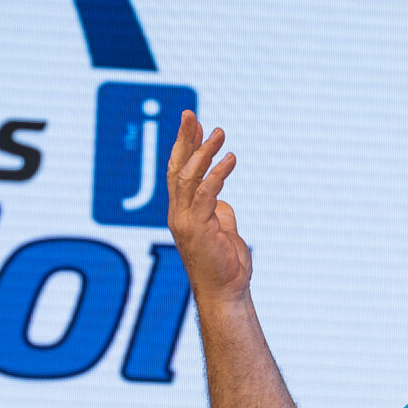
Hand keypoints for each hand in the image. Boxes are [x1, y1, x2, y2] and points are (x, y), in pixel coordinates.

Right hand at [167, 109, 250, 307]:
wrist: (226, 293)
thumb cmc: (226, 266)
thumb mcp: (224, 231)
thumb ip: (219, 211)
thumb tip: (221, 199)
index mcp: (182, 212)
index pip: (180, 172)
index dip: (185, 146)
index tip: (194, 124)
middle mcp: (178, 213)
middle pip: (177, 168)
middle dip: (184, 139)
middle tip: (190, 114)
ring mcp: (185, 220)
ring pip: (189, 177)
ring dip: (203, 152)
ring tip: (220, 132)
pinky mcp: (198, 228)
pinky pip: (207, 193)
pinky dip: (218, 173)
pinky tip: (230, 158)